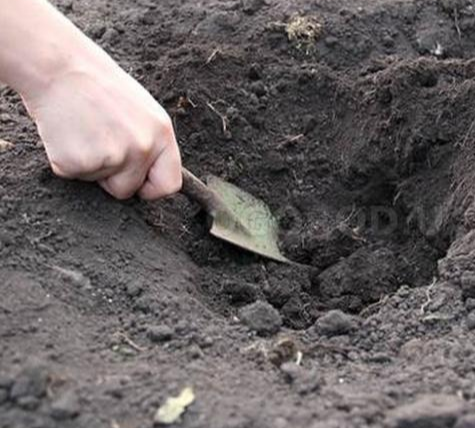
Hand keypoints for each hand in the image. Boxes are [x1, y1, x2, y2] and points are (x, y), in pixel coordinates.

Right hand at [23, 61, 181, 199]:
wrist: (59, 67)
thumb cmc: (100, 86)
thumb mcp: (142, 113)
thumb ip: (151, 145)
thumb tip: (151, 177)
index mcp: (162, 135)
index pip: (169, 184)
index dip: (151, 189)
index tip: (138, 184)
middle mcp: (142, 148)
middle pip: (128, 190)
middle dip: (112, 177)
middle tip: (99, 143)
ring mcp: (112, 156)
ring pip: (99, 184)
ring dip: (89, 166)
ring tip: (84, 131)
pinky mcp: (79, 162)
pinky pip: (73, 175)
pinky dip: (66, 161)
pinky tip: (68, 134)